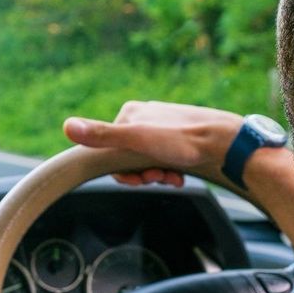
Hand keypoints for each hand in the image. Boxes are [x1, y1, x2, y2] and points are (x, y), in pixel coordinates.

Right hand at [63, 101, 242, 187]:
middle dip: (141, 173)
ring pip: (147, 159)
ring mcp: (163, 126)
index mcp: (130, 114)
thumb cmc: (183, 140)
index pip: (109, 150)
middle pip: (128, 156)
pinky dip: (169, 170)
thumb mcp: (136, 140)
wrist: (226, 142)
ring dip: (157, 174)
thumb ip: (101, 135)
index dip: (121, 171)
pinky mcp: (180, 136)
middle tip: (158, 177)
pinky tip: (178, 175)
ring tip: (171, 177)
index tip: (138, 178)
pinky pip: (164, 157)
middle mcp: (145, 116)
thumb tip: (67, 127)